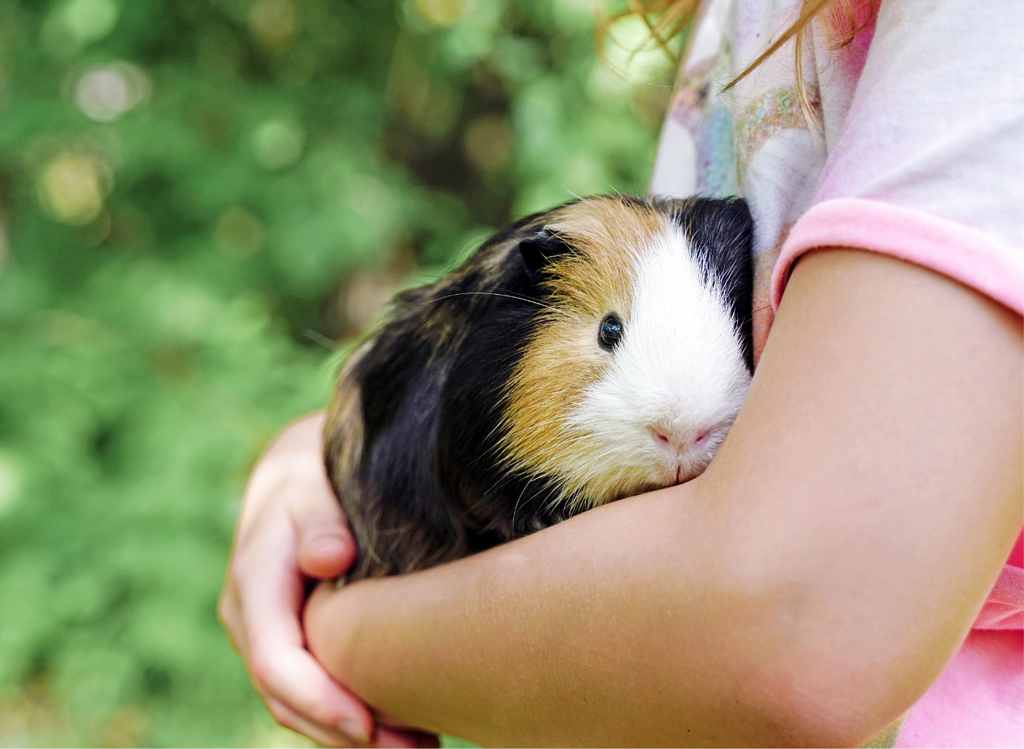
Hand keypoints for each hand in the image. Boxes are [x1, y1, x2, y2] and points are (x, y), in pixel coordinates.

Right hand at [219, 412, 435, 747]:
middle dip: (344, 733)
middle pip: (288, 697)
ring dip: (351, 737)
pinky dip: (351, 716)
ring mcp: (267, 635)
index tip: (369, 727)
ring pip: (298, 704)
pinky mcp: (289, 642)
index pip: (276, 660)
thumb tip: (328, 559)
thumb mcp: (315, 487)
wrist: (297, 474)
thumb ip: (322, 521)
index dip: (320, 699)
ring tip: (420, 748)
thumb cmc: (314, 476)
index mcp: (253, 582)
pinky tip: (405, 728)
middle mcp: (250, 619)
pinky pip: (311, 691)